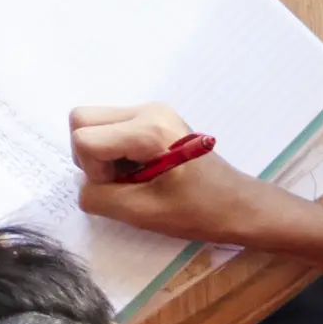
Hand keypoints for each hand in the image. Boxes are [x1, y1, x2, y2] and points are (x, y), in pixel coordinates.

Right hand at [69, 103, 269, 244]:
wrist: (239, 205)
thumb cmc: (198, 212)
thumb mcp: (144, 214)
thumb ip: (101, 199)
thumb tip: (85, 188)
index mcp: (149, 129)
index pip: (84, 138)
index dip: (92, 170)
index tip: (120, 189)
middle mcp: (148, 109)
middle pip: (83, 118)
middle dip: (90, 156)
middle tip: (120, 181)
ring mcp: (153, 110)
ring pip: (95, 121)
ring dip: (102, 153)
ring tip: (132, 177)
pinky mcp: (155, 118)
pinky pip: (113, 126)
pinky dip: (114, 150)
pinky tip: (140, 170)